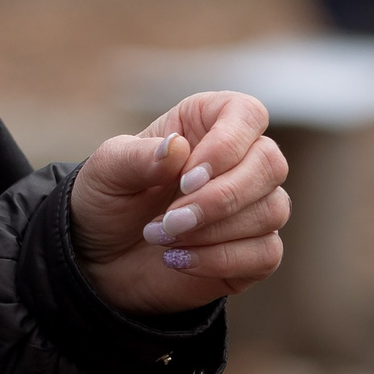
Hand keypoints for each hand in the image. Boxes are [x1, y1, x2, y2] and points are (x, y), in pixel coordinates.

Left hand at [70, 90, 288, 314]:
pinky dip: (219, 259)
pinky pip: (266, 253)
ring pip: (272, 210)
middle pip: (270, 164)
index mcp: (205, 124)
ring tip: (161, 236)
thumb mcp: (106, 172)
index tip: (185, 177)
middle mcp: (240, 160)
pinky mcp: (256, 250)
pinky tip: (178, 259)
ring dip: (213, 231)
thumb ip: (137, 157)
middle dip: (219, 198)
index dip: (227, 144)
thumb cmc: (108, 199)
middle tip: (170, 219)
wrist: (101, 255)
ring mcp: (253, 206)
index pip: (247, 114)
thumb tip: (177, 148)